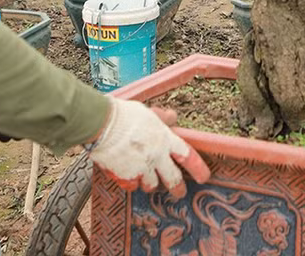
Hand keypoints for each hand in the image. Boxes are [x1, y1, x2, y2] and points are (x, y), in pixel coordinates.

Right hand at [89, 99, 210, 198]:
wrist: (100, 124)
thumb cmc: (123, 114)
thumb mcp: (147, 112)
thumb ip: (161, 118)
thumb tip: (173, 116)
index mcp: (165, 138)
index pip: (188, 156)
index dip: (198, 168)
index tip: (203, 176)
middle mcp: (156, 155)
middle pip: (173, 179)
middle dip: (178, 188)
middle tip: (180, 192)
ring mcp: (141, 168)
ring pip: (152, 185)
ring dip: (150, 183)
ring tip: (146, 179)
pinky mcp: (126, 176)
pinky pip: (132, 186)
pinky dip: (131, 183)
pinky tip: (128, 176)